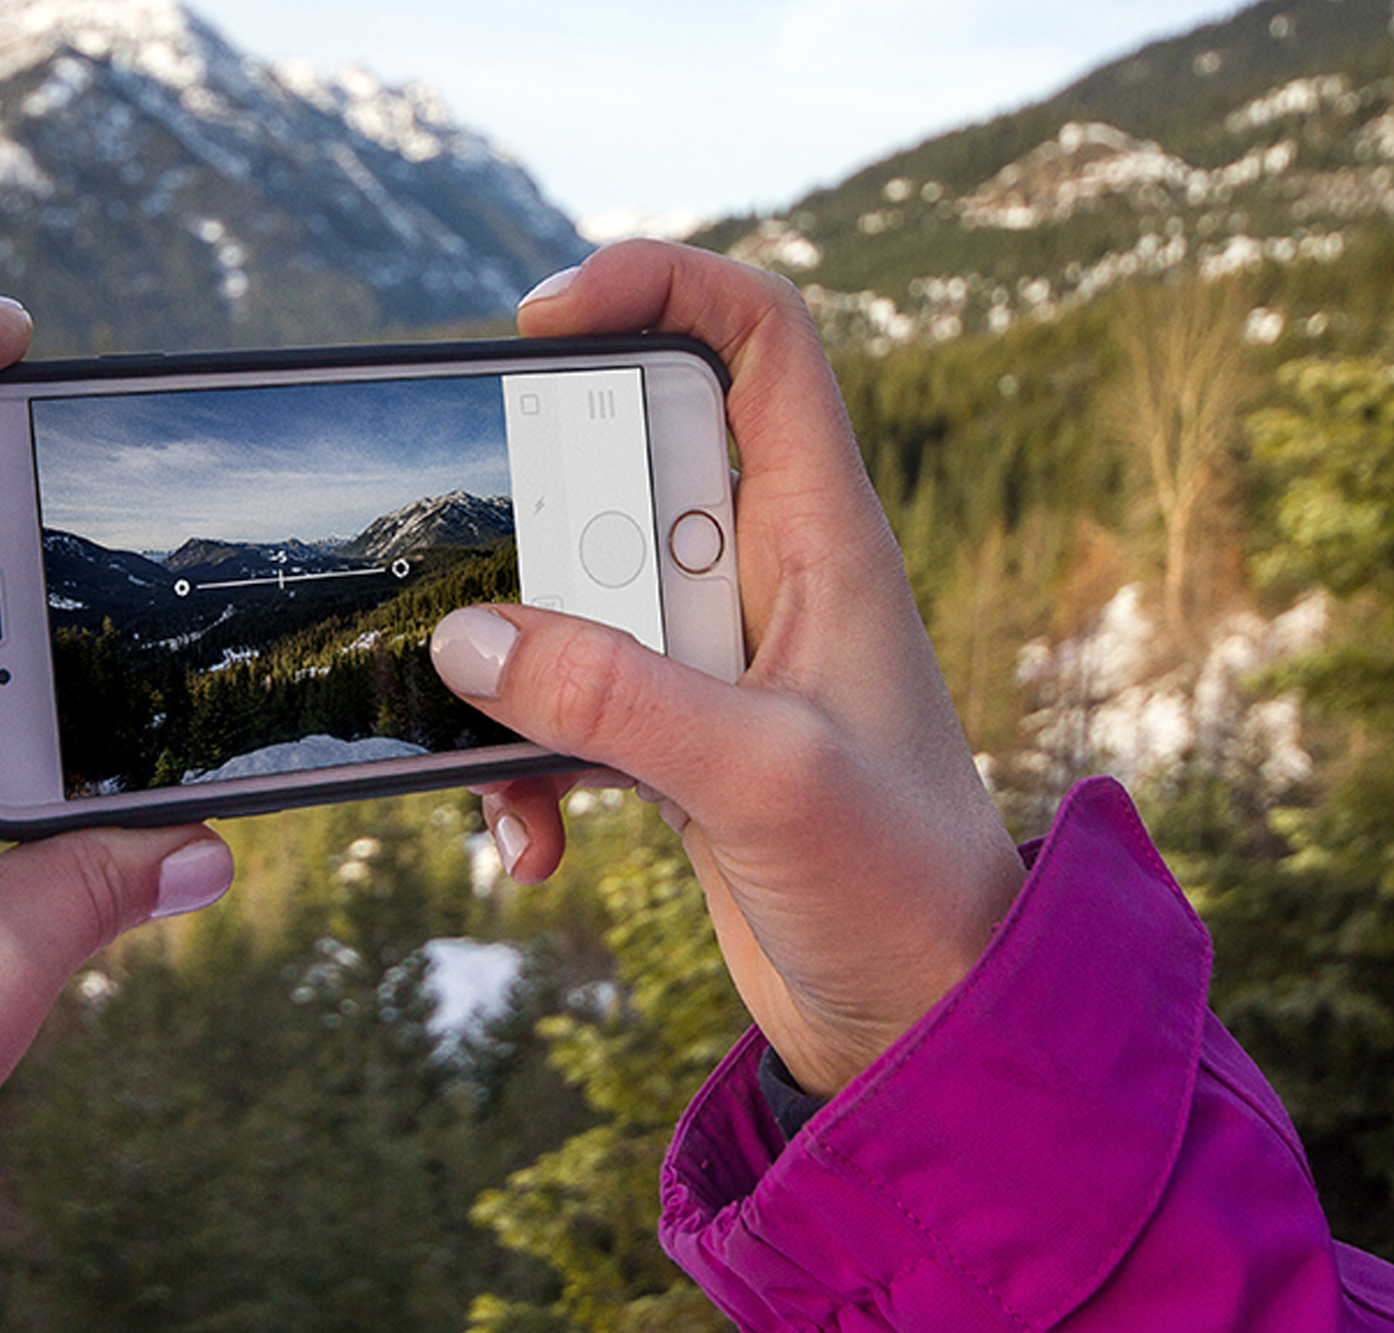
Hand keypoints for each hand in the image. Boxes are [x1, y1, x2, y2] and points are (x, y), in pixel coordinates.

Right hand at [432, 242, 1023, 1095]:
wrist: (924, 1026)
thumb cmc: (900, 889)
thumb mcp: (760, 782)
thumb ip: (615, 701)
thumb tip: (469, 640)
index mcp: (825, 537)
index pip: (759, 340)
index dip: (662, 287)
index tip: (545, 319)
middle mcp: (766, 577)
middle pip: (621, 469)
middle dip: (537, 528)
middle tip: (501, 599)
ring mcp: (714, 660)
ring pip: (572, 596)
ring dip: (515, 672)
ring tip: (506, 764)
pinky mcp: (675, 740)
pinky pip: (564, 707)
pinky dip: (525, 765)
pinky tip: (533, 843)